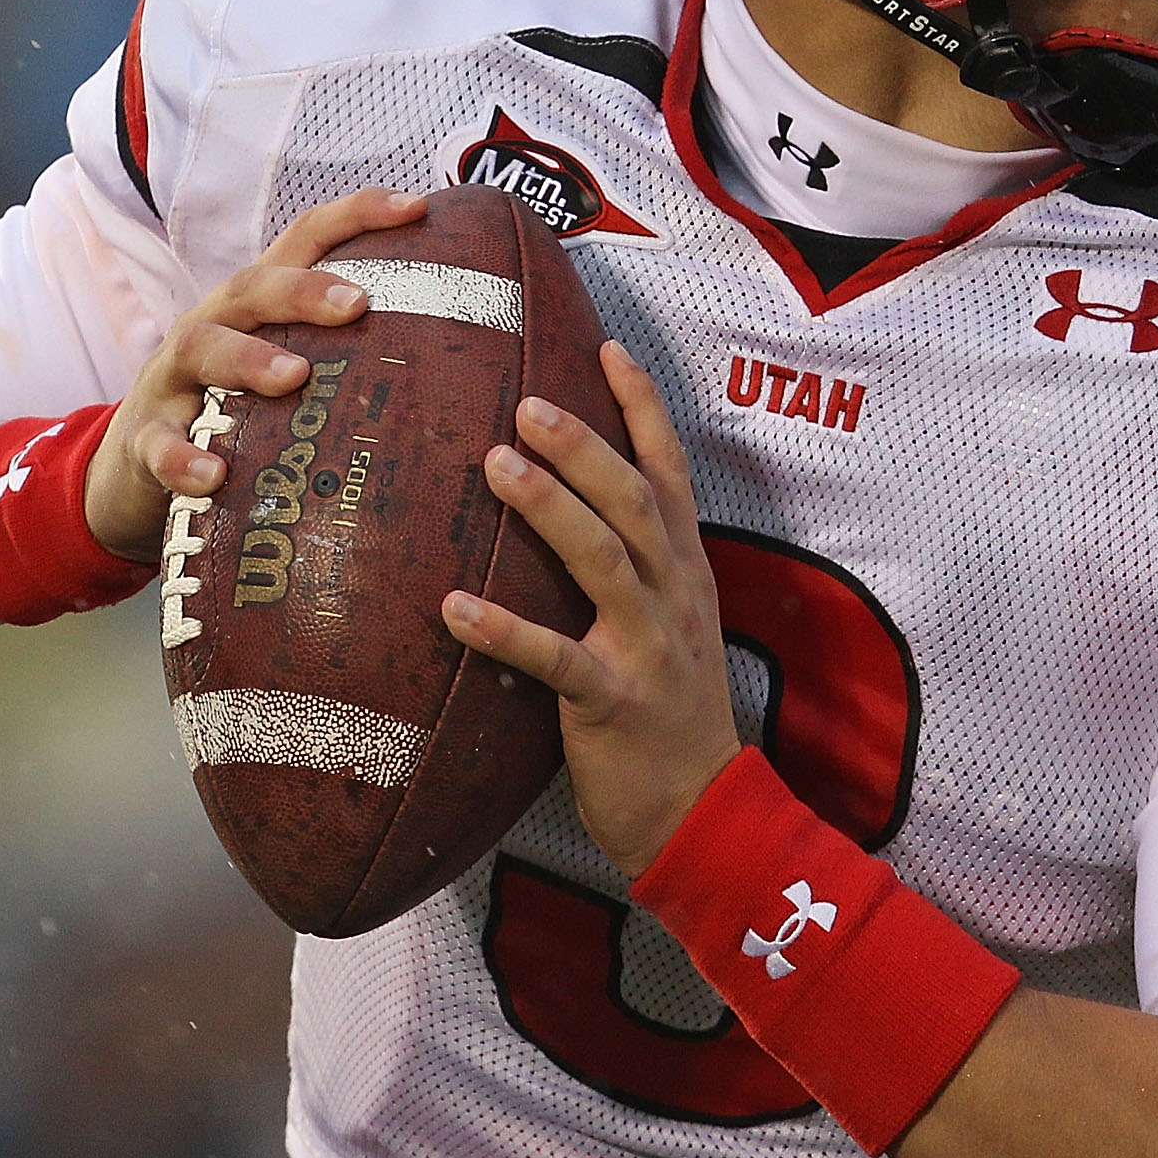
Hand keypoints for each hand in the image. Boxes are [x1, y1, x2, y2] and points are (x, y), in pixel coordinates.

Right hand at [83, 187, 427, 560]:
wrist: (136, 467)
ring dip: (248, 360)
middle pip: (254, 287)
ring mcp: (173, 377)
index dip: (358, 215)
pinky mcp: (145, 436)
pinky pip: (160, 444)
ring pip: (202, 348)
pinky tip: (214, 475)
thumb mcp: (287, 366)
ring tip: (294, 377)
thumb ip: (354, 352)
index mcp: (257, 301)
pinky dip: (184, 458)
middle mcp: (214, 322)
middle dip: (304, 288)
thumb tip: (465, 359)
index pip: (306, 238)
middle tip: (357, 303)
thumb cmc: (239, 407)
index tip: (419, 207)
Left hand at [442, 342, 739, 878]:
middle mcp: (674, 595)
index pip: (670, 471)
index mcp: (685, 570)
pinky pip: (556, 659)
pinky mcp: (615, 702)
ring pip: (605, 560)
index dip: (642, 407)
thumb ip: (631, 568)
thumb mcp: (668, 624)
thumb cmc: (668, 714)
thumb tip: (562, 509)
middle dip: (584, 446)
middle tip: (527, 401)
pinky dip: (505, 630)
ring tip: (494, 465)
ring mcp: (648, 647)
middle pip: (635, 501)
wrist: (703, 812)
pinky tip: (454, 609)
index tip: (606, 345)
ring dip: (550, 508)